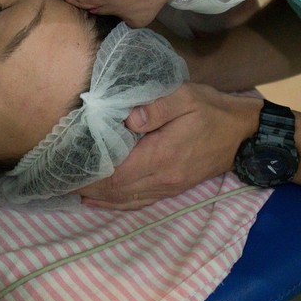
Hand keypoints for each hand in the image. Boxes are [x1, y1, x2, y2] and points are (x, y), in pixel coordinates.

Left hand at [78, 84, 261, 209]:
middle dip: (86, 186)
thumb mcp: (187, 97)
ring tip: (69, 189)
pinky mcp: (171, 189)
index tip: (65, 168)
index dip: (89, 174)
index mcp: (163, 156)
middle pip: (115, 190)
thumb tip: (129, 119)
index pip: (117, 172)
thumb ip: (157, 106)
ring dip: (97, 197)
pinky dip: (114, 203)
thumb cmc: (212, 111)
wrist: (242, 135)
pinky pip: (137, 202)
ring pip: (124, 200)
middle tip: (57, 179)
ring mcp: (168, 187)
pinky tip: (96, 200)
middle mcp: (162, 178)